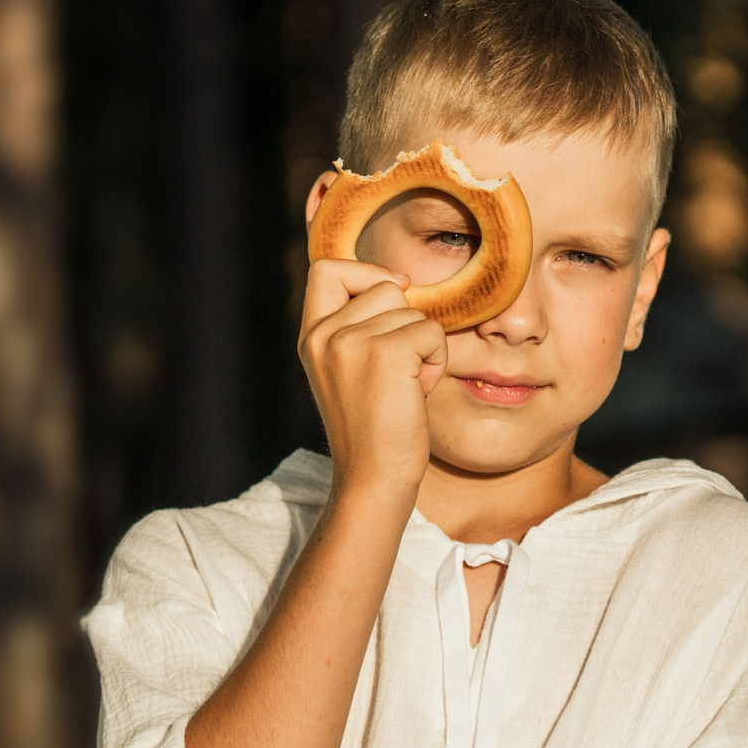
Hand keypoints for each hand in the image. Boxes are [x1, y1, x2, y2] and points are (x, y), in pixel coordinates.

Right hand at [299, 258, 447, 501]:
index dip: (364, 271)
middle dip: (405, 323)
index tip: (392, 291)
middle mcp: (324, 335)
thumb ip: (357, 327)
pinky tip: (417, 391)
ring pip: (413, 310)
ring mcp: (351, 342)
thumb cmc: (373, 430)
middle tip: (396, 372)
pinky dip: (436, 359)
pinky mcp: (385, 353)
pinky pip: (432, 331)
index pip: (326, 269)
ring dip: (423, 345)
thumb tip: (399, 279)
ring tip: (404, 386)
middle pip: (385, 286)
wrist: (373, 478)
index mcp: (311, 337)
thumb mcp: (348, 370)